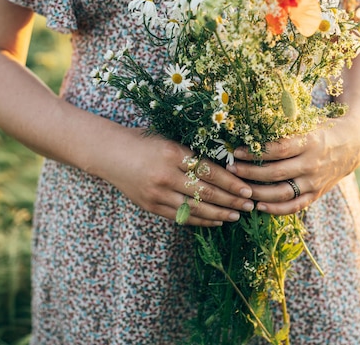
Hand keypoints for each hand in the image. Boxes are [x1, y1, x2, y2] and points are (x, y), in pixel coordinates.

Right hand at [101, 127, 253, 225]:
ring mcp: (156, 193)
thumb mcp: (170, 139)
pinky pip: (180, 216)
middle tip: (249, 206)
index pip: (209, 172)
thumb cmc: (145, 141)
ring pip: (195, 209)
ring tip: (236, 216)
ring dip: (219, 214)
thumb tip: (229, 165)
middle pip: (205, 193)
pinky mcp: (150, 206)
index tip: (248, 189)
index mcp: (173, 153)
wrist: (110, 153)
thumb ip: (194, 152)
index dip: (231, 183)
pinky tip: (215, 220)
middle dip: (231, 201)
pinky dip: (200, 220)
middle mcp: (165, 175)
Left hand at [226, 117, 359, 214]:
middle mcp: (312, 163)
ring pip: (283, 192)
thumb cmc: (320, 128)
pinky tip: (259, 206)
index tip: (236, 151)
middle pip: (276, 173)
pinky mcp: (316, 194)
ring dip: (258, 193)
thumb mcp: (306, 122)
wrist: (350, 144)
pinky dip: (276, 209)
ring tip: (239, 189)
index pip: (278, 150)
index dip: (255, 152)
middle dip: (250, 172)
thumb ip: (284, 126)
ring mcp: (314, 181)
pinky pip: (294, 206)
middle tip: (230, 169)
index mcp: (309, 142)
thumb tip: (251, 124)